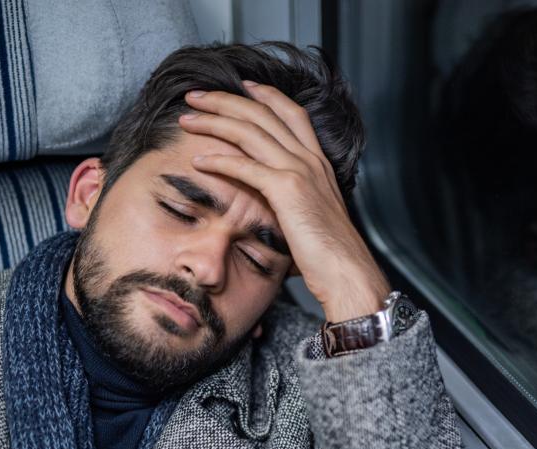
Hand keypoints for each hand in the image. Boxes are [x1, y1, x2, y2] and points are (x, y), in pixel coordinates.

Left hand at [180, 84, 389, 322]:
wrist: (348, 273)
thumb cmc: (330, 256)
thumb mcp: (312, 219)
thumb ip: (294, 205)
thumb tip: (276, 215)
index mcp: (319, 164)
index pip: (291, 114)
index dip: (266, 95)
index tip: (243, 86)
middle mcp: (310, 160)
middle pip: (264, 113)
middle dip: (225, 99)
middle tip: (196, 96)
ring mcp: (300, 172)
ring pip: (250, 131)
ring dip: (214, 121)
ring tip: (188, 119)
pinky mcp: (287, 190)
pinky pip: (245, 166)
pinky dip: (219, 160)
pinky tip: (199, 161)